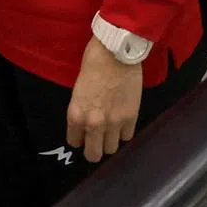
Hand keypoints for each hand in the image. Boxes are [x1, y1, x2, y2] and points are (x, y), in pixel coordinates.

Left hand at [65, 36, 143, 163]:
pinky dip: (124, 131)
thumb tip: (86, 119)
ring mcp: (114, 122)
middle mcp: (93, 123)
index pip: (74, 141)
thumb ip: (82, 108)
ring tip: (111, 128)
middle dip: (94, 148)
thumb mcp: (79, 88)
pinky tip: (122, 120)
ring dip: (110, 140)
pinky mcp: (131, 117)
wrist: (116, 51)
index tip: (83, 133)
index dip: (79, 137)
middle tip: (97, 138)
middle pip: (94, 154)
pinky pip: (127, 136)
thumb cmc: (94, 61)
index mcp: (76, 114)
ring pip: (112, 149)